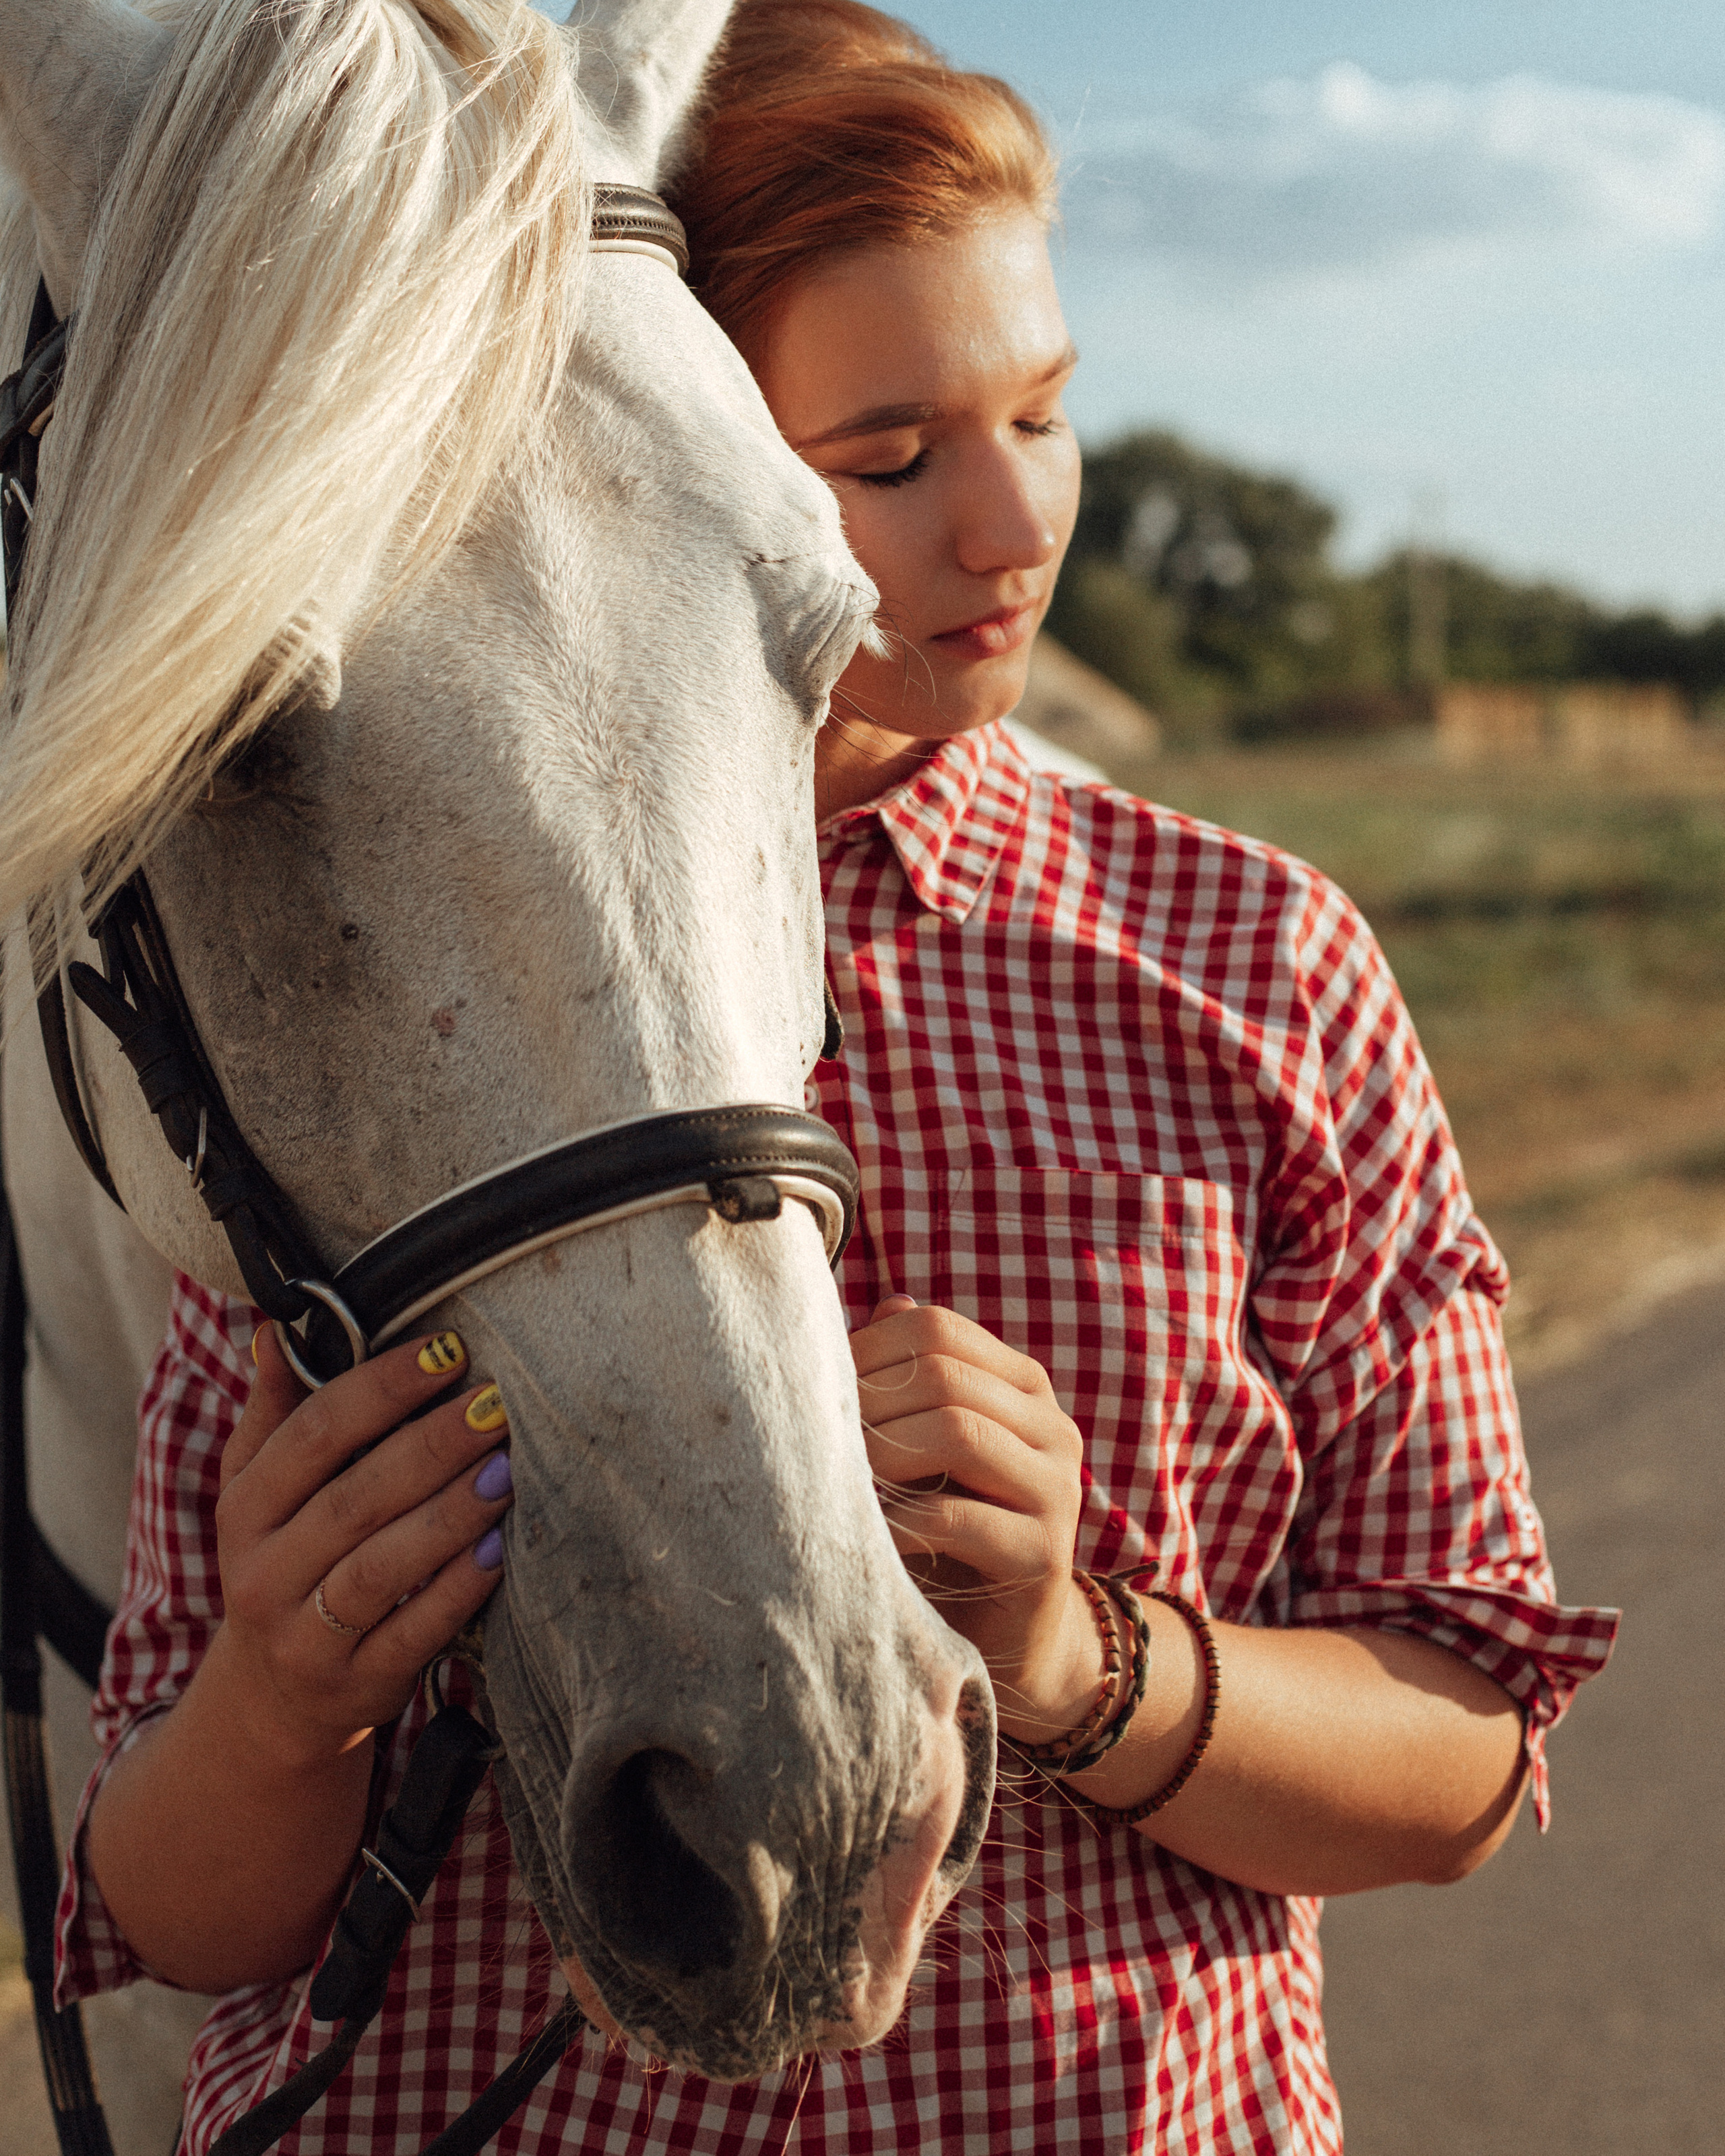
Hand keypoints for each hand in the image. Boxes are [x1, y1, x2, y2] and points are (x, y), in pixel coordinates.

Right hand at [211, 1322, 515, 1769]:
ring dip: (450, 1514)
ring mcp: (306, 1635)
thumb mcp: (257, 1494)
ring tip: (506, 1468)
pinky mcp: (355, 1683)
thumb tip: (277, 1330)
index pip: (313, 1434)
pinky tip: (501, 1548)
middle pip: (353, 1498)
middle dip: (431, 1445)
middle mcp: (263, 1573)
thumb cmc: (283, 1563)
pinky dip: (458, 1589)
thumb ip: (274, 1413)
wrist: (273, 1701)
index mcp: (244, 1510)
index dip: (382, 1387)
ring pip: (380, 1567)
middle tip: (494, 1404)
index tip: (449, 1350)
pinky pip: (412, 1632)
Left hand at [851, 1296, 1101, 1744]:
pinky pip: (960, 1517)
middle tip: (816, 1440)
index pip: (936, 1328)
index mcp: (1020, 1386)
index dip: (866, 1350)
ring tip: (841, 1483)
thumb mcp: (924, 1454)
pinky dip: (900, 1521)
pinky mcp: (1045, 1555)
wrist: (1008, 1643)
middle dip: (868, 1403)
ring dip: (882, 1454)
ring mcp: (1056, 1488)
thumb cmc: (947, 1537)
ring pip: (957, 1430)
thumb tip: (879, 1305)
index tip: (817, 1391)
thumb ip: (907, 1384)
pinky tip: (871, 1536)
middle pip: (943, 1374)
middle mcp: (1050, 1426)